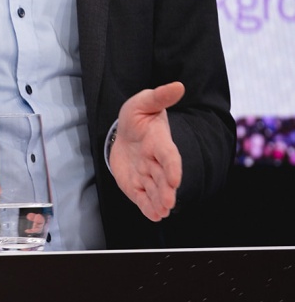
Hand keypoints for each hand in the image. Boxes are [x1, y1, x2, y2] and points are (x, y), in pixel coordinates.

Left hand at [109, 81, 184, 221]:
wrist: (123, 132)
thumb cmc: (137, 116)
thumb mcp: (144, 101)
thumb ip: (159, 96)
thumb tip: (179, 85)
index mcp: (160, 142)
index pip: (169, 156)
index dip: (173, 167)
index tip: (175, 179)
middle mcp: (156, 161)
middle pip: (163, 178)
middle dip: (166, 190)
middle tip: (168, 202)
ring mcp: (147, 175)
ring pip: (155, 191)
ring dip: (159, 201)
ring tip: (162, 211)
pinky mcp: (136, 186)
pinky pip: (143, 199)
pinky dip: (149, 208)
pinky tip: (154, 215)